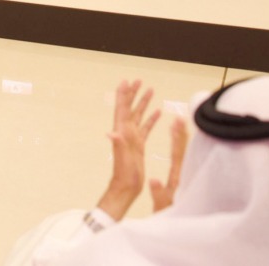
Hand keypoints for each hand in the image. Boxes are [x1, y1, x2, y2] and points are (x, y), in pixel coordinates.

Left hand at [96, 79, 160, 220]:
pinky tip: (157, 112)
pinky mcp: (139, 146)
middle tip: (139, 80)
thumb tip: (111, 132)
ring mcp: (133, 139)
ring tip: (150, 90)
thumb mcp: (122, 160)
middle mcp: (126, 133)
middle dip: (133, 94)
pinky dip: (151, 119)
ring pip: (139, 116)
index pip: (122, 109)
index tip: (126, 81)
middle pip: (130, 108)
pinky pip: (146, 128)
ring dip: (143, 103)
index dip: (123, 95)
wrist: (125, 189)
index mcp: (122, 133)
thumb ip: (118, 145)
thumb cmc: (123, 176)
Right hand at [149, 116, 187, 211]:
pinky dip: (180, 147)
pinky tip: (177, 143)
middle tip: (180, 118)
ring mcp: (184, 176)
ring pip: (184, 153)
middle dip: (181, 133)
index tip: (176, 124)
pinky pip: (182, 159)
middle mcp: (183, 175)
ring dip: (181, 138)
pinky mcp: (183, 179)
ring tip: (179, 125)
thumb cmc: (171, 217)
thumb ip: (158, 193)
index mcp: (178, 178)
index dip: (177, 138)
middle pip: (183, 150)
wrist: (182, 229)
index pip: (177, 154)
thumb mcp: (162, 206)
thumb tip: (153, 180)